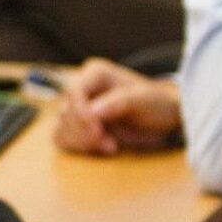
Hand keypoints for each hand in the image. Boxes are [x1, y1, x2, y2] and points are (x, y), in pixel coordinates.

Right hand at [53, 58, 181, 155]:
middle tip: (110, 143)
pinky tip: (98, 148)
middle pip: (65, 111)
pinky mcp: (76, 126)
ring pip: (61, 126)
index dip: (81, 113)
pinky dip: (77, 147)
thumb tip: (93, 111)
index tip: (98, 131)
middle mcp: (82, 88)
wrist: (161, 120)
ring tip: (109, 145)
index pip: (74, 91)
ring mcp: (78, 108)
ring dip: (82, 141)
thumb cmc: (155, 104)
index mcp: (96, 74)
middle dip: (85, 132)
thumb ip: (120, 102)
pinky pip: (61, 137)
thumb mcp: (144, 101)